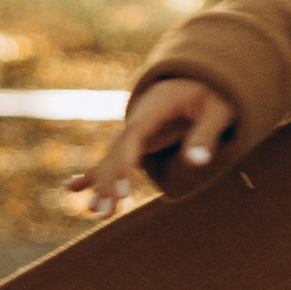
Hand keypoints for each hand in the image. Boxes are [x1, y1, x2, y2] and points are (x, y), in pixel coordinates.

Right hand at [66, 79, 236, 218]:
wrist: (204, 76)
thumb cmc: (215, 93)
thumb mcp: (219, 110)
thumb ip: (206, 134)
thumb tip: (195, 162)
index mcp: (155, 106)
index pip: (135, 136)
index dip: (126, 164)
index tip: (123, 193)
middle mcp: (138, 118)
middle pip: (118, 151)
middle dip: (109, 182)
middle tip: (104, 213)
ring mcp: (136, 129)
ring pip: (113, 158)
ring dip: (102, 184)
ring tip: (93, 211)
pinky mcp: (139, 139)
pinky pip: (114, 158)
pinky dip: (96, 173)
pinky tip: (72, 187)